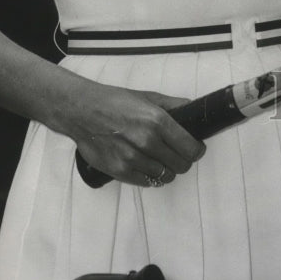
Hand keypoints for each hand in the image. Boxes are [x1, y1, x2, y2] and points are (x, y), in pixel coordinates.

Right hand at [67, 82, 205, 187]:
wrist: (83, 111)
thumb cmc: (115, 102)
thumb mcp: (148, 97)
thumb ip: (173, 104)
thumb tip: (192, 107)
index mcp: (158, 121)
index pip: (190, 147)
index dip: (197, 150)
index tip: (196, 149)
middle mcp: (147, 141)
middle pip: (180, 164)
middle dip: (184, 161)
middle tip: (180, 155)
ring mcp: (132, 158)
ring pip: (164, 176)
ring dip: (168, 170)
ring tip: (163, 161)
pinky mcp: (118, 171)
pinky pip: (146, 182)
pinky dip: (151, 177)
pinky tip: (149, 167)